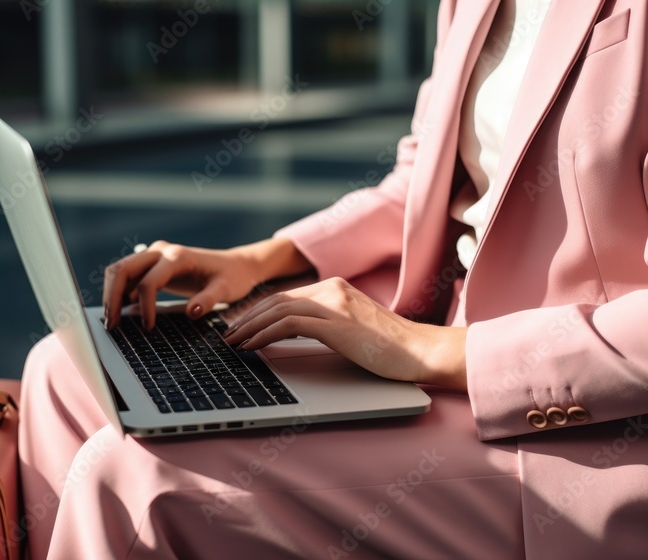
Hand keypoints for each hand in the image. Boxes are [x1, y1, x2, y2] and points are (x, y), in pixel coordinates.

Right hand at [103, 238, 311, 329]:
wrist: (236, 265)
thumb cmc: (232, 278)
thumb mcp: (226, 290)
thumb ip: (209, 300)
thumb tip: (193, 312)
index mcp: (176, 257)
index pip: (148, 282)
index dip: (144, 307)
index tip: (148, 328)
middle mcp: (160, 251)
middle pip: (122, 270)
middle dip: (112, 298)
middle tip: (111, 326)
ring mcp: (154, 255)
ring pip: (120, 271)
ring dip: (111, 294)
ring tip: (112, 321)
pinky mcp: (153, 264)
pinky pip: (128, 276)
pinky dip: (120, 292)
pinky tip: (122, 313)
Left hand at [223, 277, 467, 389]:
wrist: (421, 352)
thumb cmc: (392, 349)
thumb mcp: (354, 329)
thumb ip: (328, 324)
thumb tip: (298, 334)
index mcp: (336, 288)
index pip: (286, 296)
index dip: (257, 311)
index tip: (239, 326)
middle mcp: (332, 289)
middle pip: (276, 300)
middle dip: (246, 318)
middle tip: (226, 335)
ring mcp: (334, 304)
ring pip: (277, 310)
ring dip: (249, 327)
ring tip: (232, 343)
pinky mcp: (336, 323)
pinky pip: (288, 325)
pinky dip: (264, 335)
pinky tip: (251, 346)